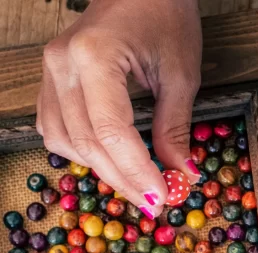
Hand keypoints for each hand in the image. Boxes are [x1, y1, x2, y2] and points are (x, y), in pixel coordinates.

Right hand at [36, 0, 201, 217]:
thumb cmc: (164, 15)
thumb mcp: (181, 73)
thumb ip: (176, 126)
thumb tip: (182, 173)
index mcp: (94, 57)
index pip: (112, 131)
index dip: (136, 171)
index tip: (162, 198)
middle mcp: (62, 64)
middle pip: (88, 142)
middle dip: (124, 179)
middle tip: (155, 204)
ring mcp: (50, 70)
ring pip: (66, 140)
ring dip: (102, 169)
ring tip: (139, 185)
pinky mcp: (50, 77)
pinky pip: (56, 126)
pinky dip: (83, 150)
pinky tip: (111, 161)